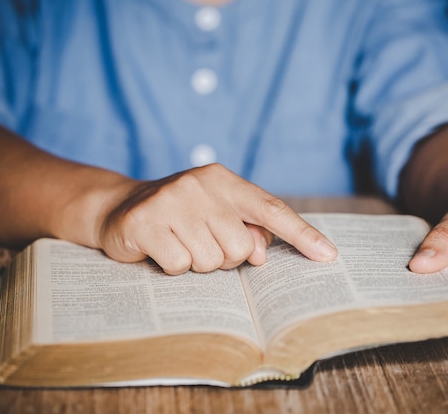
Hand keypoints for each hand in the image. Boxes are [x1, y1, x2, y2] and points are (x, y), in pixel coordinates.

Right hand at [98, 163, 337, 273]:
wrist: (119, 207)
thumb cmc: (180, 215)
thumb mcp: (216, 214)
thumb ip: (246, 230)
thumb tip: (260, 254)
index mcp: (223, 179)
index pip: (271, 209)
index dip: (302, 234)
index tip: (329, 256)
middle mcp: (199, 185)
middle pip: (240, 247)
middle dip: (223, 256)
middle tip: (200, 242)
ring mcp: (170, 202)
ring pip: (210, 260)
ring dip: (196, 263)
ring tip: (179, 243)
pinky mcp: (145, 223)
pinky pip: (180, 266)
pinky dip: (173, 267)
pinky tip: (160, 249)